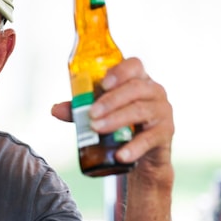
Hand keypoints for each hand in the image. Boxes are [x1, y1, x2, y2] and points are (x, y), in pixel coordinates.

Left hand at [51, 58, 173, 173]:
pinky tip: (120, 155)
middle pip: (135, 88)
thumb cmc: (120, 125)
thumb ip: (79, 111)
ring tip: (97, 128)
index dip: (119, 71)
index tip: (103, 83)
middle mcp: (154, 91)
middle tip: (92, 114)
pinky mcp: (165, 133)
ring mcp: (162, 111)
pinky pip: (150, 138)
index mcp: (137, 80)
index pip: (134, 65)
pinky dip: (134, 147)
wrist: (141, 154)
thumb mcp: (99, 114)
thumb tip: (55, 110)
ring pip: (141, 110)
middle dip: (111, 100)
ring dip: (117, 119)